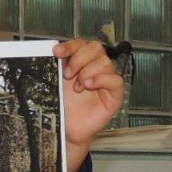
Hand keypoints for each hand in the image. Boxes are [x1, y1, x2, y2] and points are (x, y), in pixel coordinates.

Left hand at [54, 39, 123, 171]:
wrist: (68, 127)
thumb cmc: (65, 106)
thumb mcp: (58, 82)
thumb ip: (60, 66)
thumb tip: (55, 50)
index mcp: (82, 61)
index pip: (81, 44)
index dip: (70, 46)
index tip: (57, 53)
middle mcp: (96, 67)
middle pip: (95, 48)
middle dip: (79, 59)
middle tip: (67, 75)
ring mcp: (107, 80)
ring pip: (105, 62)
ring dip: (87, 72)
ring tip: (78, 87)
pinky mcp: (115, 94)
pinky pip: (116, 80)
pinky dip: (102, 79)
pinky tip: (89, 85)